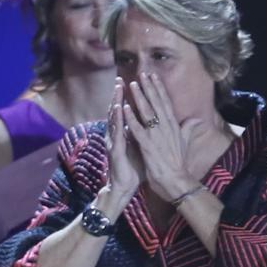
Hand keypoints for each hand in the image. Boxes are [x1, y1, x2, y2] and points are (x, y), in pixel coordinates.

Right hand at [105, 79, 142, 197]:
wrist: (125, 186)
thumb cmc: (134, 168)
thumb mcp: (142, 148)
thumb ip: (146, 135)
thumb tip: (151, 124)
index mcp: (126, 133)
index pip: (126, 112)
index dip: (129, 99)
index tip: (134, 84)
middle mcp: (118, 134)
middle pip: (118, 111)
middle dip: (119, 95)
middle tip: (121, 79)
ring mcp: (114, 141)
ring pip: (115, 118)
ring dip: (116, 102)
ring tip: (118, 87)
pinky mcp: (115, 149)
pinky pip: (117, 131)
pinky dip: (117, 119)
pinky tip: (118, 108)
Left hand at [122, 71, 199, 198]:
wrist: (176, 181)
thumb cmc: (179, 163)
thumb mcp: (185, 143)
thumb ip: (189, 128)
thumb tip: (198, 119)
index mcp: (173, 126)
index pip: (166, 103)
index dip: (159, 89)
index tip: (153, 76)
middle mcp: (166, 128)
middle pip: (156, 103)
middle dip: (149, 88)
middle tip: (142, 73)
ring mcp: (157, 136)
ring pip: (147, 113)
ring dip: (139, 98)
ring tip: (132, 85)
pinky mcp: (148, 146)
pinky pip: (137, 129)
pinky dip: (131, 118)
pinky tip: (125, 108)